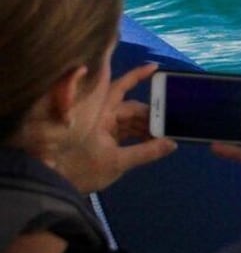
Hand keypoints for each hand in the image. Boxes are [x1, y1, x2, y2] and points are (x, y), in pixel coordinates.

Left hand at [66, 63, 176, 192]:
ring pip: (129, 121)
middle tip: (172, 121)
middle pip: (131, 108)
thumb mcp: (117, 162)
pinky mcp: (102, 139)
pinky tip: (152, 141)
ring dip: (146, 127)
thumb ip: (147, 152)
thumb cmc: (82, 169)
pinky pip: (125, 131)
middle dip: (151, 114)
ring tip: (165, 135)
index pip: (122, 88)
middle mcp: (101, 115)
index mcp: (101, 113)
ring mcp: (102, 127)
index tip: (156, 68)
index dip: (138, 76)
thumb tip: (172, 143)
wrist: (55, 185)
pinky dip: (138, 135)